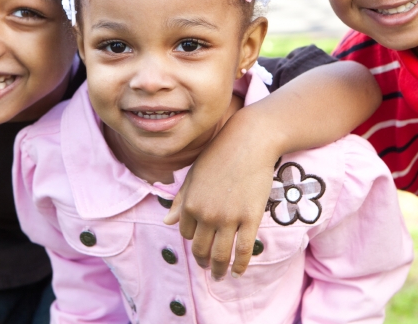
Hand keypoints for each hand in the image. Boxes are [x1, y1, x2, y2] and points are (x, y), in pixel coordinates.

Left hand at [164, 106, 277, 280]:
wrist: (249, 141)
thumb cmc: (220, 154)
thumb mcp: (194, 175)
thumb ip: (182, 200)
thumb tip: (167, 222)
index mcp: (190, 203)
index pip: (187, 233)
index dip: (193, 239)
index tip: (201, 242)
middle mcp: (206, 214)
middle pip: (202, 249)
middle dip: (204, 263)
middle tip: (208, 269)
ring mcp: (229, 218)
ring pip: (221, 255)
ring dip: (219, 269)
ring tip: (220, 275)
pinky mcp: (250, 218)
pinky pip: (243, 250)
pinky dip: (240, 265)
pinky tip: (238, 272)